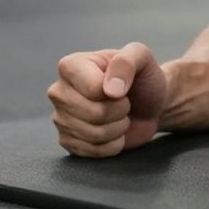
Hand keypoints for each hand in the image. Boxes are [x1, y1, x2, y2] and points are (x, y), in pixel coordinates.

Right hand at [48, 42, 167, 157]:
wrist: (149, 104)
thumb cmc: (143, 77)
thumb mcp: (142, 56)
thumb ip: (127, 61)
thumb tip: (110, 90)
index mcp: (71, 66)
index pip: (94, 89)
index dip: (117, 91)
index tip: (123, 85)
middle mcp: (59, 91)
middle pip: (94, 114)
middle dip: (120, 110)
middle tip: (124, 101)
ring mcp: (60, 118)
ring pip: (94, 134)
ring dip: (119, 127)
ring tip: (120, 115)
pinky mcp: (68, 141)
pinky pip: (93, 151)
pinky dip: (113, 144)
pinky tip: (115, 131)